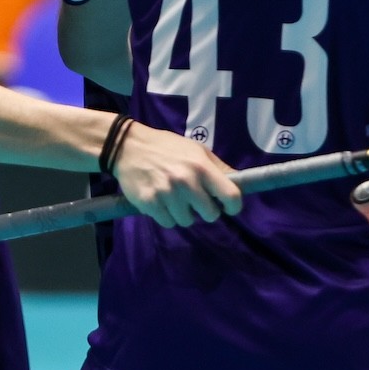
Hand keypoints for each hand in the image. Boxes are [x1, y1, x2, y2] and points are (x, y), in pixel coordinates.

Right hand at [110, 124, 241, 228]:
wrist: (128, 146)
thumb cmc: (166, 147)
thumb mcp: (196, 149)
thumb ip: (218, 167)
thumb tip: (240, 182)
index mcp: (201, 167)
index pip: (231, 196)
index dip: (233, 206)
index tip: (227, 207)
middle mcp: (186, 181)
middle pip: (210, 215)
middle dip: (205, 210)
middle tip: (194, 200)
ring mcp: (167, 194)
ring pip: (187, 221)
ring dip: (183, 213)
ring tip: (174, 198)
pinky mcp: (150, 203)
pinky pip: (168, 222)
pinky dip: (166, 215)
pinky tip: (161, 201)